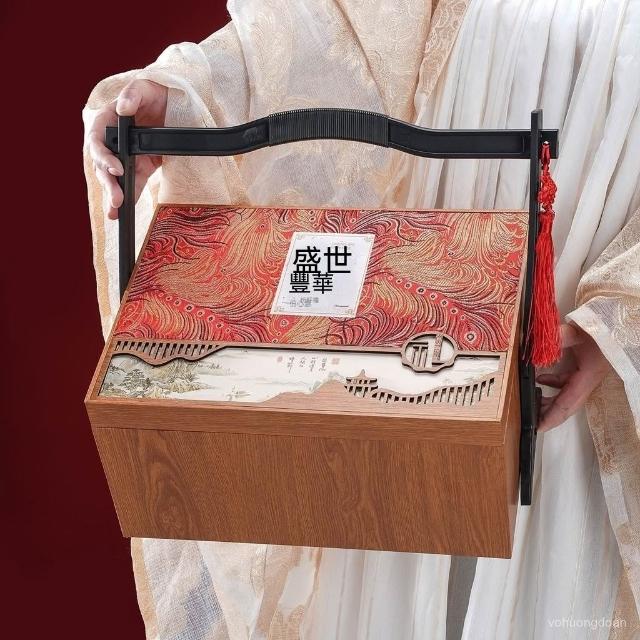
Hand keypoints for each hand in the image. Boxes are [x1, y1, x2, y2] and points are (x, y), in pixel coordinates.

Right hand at [86, 79, 167, 219]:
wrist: (174, 107)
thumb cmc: (155, 94)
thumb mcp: (145, 88)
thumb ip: (133, 95)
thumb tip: (123, 107)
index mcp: (107, 120)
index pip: (97, 140)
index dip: (103, 157)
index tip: (117, 168)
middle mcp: (112, 141)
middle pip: (103, 165)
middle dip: (109, 184)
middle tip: (117, 199)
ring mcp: (124, 156)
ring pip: (114, 179)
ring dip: (114, 195)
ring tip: (116, 211)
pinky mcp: (138, 167)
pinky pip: (131, 184)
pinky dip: (128, 197)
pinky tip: (124, 211)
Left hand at [536, 324, 610, 431]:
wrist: (617, 321)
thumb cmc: (603, 327)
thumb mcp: (579, 331)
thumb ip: (559, 337)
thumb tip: (539, 342)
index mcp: (587, 376)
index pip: (567, 403)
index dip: (552, 417)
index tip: (538, 427)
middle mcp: (587, 379)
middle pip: (566, 404)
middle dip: (548, 413)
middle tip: (529, 419)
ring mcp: (587, 375)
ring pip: (566, 394)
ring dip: (550, 400)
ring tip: (531, 402)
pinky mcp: (585, 368)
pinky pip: (568, 383)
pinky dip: (554, 384)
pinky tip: (541, 380)